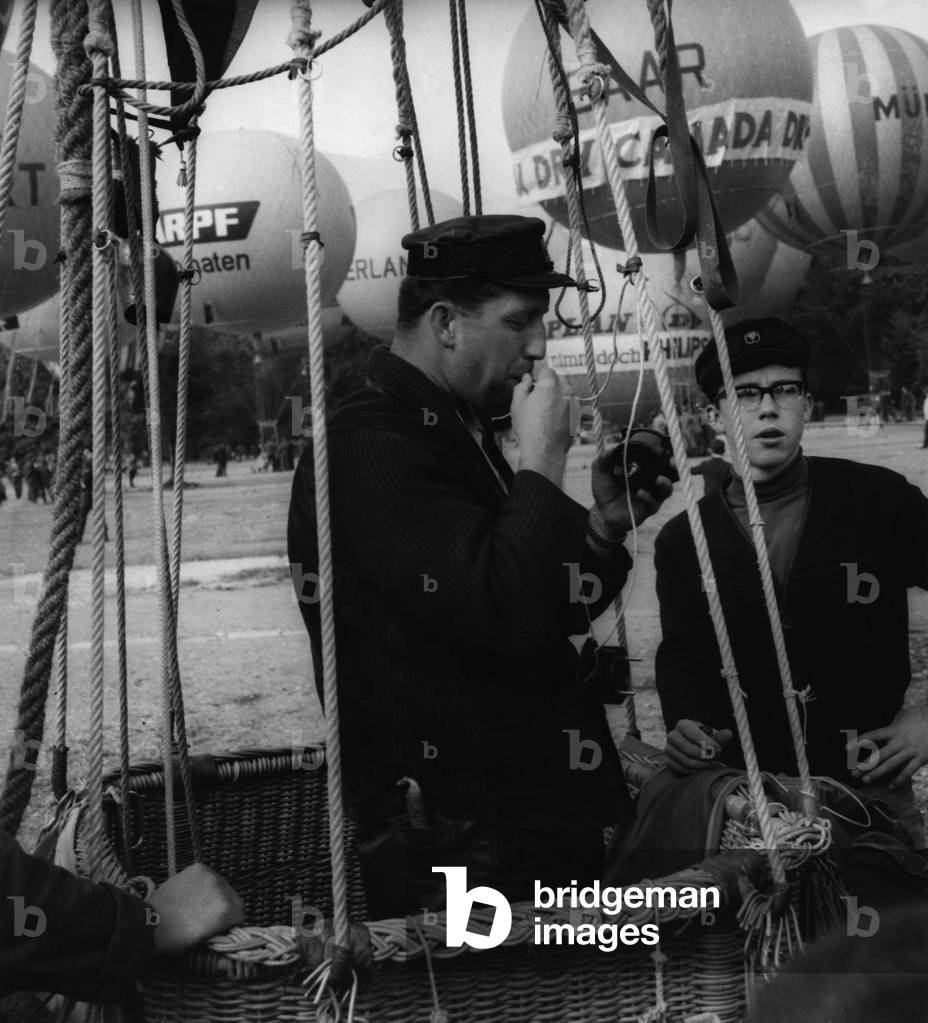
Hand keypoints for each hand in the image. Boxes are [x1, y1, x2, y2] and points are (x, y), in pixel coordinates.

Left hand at [148, 862, 245, 954]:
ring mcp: (210, 876)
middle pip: (234, 899)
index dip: (231, 924)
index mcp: (225, 911)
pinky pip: (211, 877)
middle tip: (207, 920)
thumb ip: (220, 958)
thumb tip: (233, 964)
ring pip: (223, 887)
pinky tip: (193, 895)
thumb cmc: (173, 940)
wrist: (147, 922)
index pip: (240, 915)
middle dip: (224, 909)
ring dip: (216, 896)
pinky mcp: (199, 868)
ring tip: (197, 907)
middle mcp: (221, 889)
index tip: (220, 930)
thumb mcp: (198, 952)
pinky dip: (206, 885)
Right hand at [510, 367, 569, 484]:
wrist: (544, 450)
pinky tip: (553, 421)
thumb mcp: (517, 404)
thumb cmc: (529, 428)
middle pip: (560, 380)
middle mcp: (566, 391)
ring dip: (559, 397)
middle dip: (551, 385)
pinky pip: (570, 407)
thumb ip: (522, 386)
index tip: (533, 385)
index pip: (547, 370)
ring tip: (546, 411)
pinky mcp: (578, 416)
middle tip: (539, 398)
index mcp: (550, 385)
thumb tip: (526, 378)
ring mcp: (574, 404)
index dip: (539, 376)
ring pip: (567, 394)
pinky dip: (564, 410)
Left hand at [591, 451, 673, 535]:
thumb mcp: (601, 472)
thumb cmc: (605, 490)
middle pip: (669, 475)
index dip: (666, 457)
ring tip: (659, 479)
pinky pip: (652, 504)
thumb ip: (604, 458)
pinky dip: (648, 498)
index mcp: (643, 472)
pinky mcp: (646, 510)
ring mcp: (650, 497)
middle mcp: (650, 484)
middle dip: (673, 469)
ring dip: (665, 484)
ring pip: (666, 491)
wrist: (601, 512)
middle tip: (671, 463)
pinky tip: (641, 493)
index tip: (668, 450)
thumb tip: (613, 447)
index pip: (659, 463)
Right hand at [665, 719, 733, 775]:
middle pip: (689, 749)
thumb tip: (729, 733)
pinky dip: (695, 772)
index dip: (708, 744)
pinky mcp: (668, 761)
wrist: (691, 747)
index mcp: (683, 725)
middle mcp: (672, 735)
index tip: (719, 750)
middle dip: (706, 757)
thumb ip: (719, 737)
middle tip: (715, 759)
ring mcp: (668, 749)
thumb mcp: (711, 737)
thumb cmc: (703, 740)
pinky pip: (682, 770)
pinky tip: (703, 770)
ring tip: (711, 765)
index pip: (694, 734)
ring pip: (687, 761)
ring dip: (702, 766)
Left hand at [848, 707, 927, 788]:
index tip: (847, 748)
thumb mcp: (904, 716)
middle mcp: (900, 741)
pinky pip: (908, 771)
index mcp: (894, 730)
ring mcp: (911, 750)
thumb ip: (892, 724)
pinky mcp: (922, 758)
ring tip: (865, 779)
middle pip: (880, 754)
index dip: (860, 741)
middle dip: (866, 764)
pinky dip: (899, 779)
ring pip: (891, 764)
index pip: (873, 735)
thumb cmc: (921, 717)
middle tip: (853, 772)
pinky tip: (890, 786)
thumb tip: (881, 724)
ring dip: (877, 773)